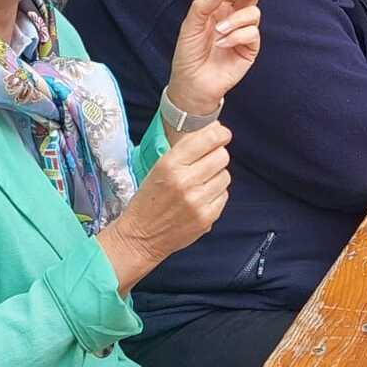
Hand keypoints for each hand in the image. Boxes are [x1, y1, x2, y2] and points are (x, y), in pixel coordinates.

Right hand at [99, 124, 232, 291]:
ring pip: (225, 175)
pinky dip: (216, 194)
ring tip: (200, 183)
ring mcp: (197, 200)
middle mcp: (185, 181)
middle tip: (207, 162)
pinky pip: (224, 195)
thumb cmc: (149, 199)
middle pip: (222, 156)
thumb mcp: (159, 167)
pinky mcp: (207, 217)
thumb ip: (186, 149)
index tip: (223, 134)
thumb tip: (217, 130)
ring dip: (216, 176)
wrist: (140, 236)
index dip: (220, 134)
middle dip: (217, 156)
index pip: (208, 139)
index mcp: (170, 164)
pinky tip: (201, 198)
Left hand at [165, 0, 261, 120]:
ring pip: (254, 13)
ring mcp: (243, 33)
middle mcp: (234, 18)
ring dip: (236, 19)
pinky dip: (236, 36)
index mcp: (219, 9)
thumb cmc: (189, 54)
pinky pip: (252, 34)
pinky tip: (222, 44)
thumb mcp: (190, 26)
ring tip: (219, 31)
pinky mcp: (250, 49)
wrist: (192, 82)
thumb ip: (203, 6)